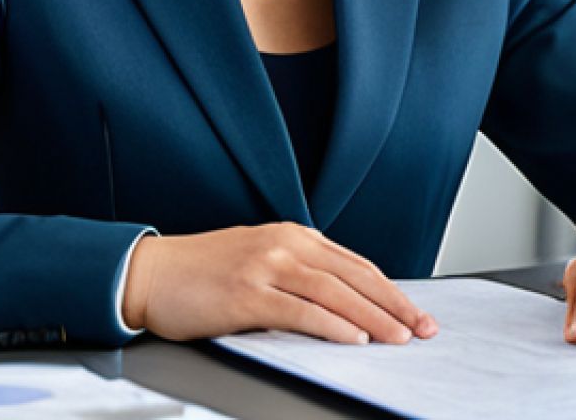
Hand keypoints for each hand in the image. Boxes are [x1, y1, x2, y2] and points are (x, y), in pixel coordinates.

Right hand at [122, 222, 438, 344]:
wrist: (151, 272)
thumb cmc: (204, 272)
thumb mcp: (261, 259)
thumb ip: (299, 273)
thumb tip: (344, 303)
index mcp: (293, 235)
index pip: (355, 264)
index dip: (389, 289)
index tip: (414, 311)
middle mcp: (285, 244)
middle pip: (353, 276)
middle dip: (394, 303)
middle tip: (423, 327)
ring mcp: (266, 266)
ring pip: (334, 292)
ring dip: (373, 317)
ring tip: (400, 337)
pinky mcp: (247, 293)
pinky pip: (300, 311)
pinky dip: (332, 325)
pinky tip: (354, 339)